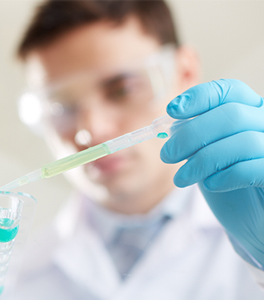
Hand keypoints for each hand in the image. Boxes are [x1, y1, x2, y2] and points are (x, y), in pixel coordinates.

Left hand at [161, 79, 263, 266]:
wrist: (254, 220)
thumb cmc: (230, 183)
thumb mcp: (207, 154)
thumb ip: (195, 137)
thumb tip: (173, 126)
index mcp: (252, 111)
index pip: (230, 90)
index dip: (199, 97)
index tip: (172, 110)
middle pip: (231, 114)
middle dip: (191, 135)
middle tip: (167, 154)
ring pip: (243, 142)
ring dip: (202, 160)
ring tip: (181, 178)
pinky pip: (253, 168)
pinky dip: (225, 176)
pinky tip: (209, 184)